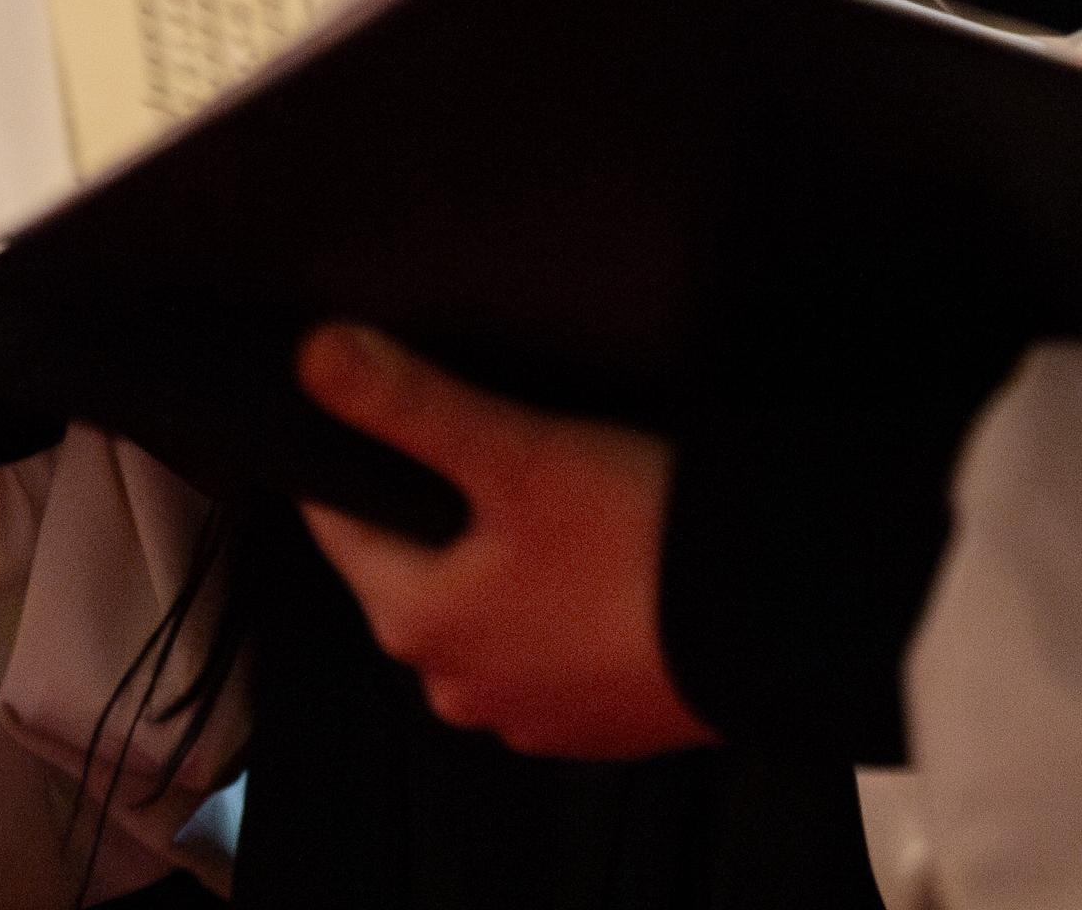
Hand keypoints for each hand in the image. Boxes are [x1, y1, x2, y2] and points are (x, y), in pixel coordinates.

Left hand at [291, 325, 711, 760]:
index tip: (379, 410)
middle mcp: (455, 687)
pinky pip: (551, 654)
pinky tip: (602, 569)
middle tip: (486, 444)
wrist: (772, 627)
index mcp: (414, 622)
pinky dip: (562, 613)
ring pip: (485, 616)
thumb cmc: (634, 537)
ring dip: (501, 567)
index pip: (340, 526)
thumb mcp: (516, 449)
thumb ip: (408, 403)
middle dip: (434, 512)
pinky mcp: (598, 728)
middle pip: (414, 572)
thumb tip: (308, 353)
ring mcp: (529, 718)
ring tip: (553, 502)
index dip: (351, 459)